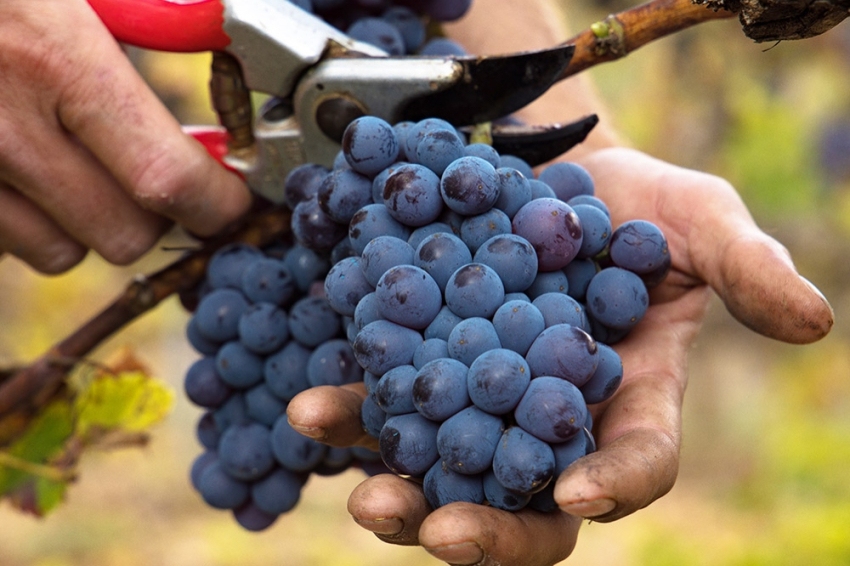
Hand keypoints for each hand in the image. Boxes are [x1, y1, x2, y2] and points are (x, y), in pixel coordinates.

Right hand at [0, 0, 250, 273]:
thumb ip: (147, 13)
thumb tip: (209, 39)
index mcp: (54, 60)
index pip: (167, 179)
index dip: (216, 202)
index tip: (230, 197)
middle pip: (122, 236)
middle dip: (154, 213)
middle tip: (153, 171)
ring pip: (58, 252)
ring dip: (82, 221)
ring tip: (70, 159)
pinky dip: (20, 220)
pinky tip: (13, 165)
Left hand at [286, 147, 832, 565]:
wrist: (545, 170)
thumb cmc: (633, 199)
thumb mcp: (697, 218)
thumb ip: (744, 268)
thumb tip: (813, 321)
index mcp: (627, 401)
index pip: (633, 464)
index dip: (614, 484)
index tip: (578, 492)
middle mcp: (551, 420)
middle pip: (527, 501)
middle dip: (487, 527)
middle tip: (439, 531)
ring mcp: (481, 403)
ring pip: (444, 472)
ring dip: (402, 493)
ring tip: (365, 497)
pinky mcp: (423, 370)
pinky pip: (384, 407)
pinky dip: (350, 415)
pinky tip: (311, 408)